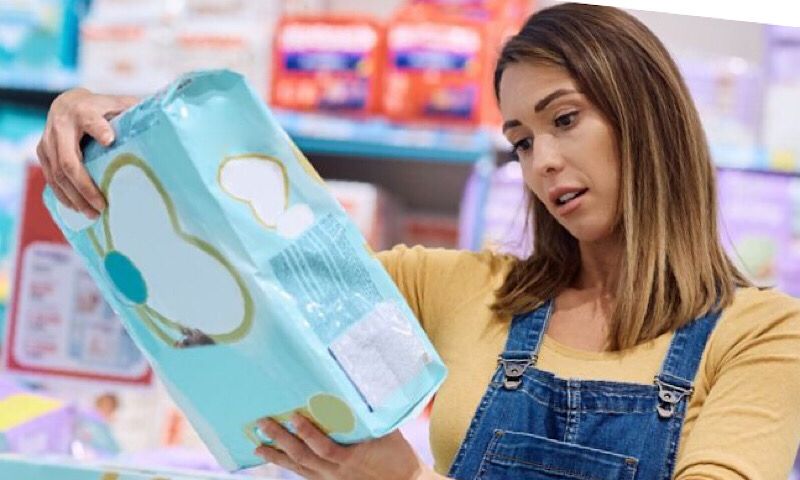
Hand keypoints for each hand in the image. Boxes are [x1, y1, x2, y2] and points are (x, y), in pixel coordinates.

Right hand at [36, 88, 137, 217]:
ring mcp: (47, 141)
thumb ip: (134, 111)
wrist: (67, 102)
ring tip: (93, 214)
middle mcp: (61, 126)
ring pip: (57, 175)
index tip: (110, 140)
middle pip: (69, 161)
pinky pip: (50, 178)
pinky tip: (77, 208)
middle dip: (85, 187)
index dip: (99, 129)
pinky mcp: (41, 153)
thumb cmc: (101, 107)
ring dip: (75, 198)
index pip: (90, 120)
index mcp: (83, 111)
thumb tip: (163, 118)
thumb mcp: (118, 104)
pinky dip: (64, 195)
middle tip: (102, 206)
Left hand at [255, 413, 437, 479]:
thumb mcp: (388, 432)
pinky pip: (304, 475)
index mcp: (352, 458)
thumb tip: (363, 384)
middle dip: (281, 441)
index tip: (293, 417)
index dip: (308, 434)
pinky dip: (288, 466)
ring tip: (258, 447)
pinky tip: (277, 458)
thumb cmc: (398, 455)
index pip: (325, 448)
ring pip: (299, 469)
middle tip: (262, 424)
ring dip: (277, 457)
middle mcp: (337, 472)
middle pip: (303, 458)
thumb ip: (372, 415)